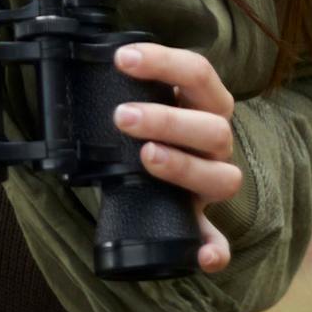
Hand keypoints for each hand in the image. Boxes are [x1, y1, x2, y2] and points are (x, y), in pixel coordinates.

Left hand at [112, 43, 242, 274]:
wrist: (163, 170)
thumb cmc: (155, 126)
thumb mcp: (152, 98)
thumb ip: (135, 83)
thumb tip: (91, 57)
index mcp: (207, 102)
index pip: (197, 71)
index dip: (163, 62)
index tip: (122, 59)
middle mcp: (218, 139)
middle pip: (212, 126)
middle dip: (166, 119)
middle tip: (122, 116)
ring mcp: (215, 180)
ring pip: (220, 176)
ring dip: (182, 166)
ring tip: (146, 156)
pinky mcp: (205, 220)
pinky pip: (219, 239)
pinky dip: (215, 248)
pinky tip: (203, 254)